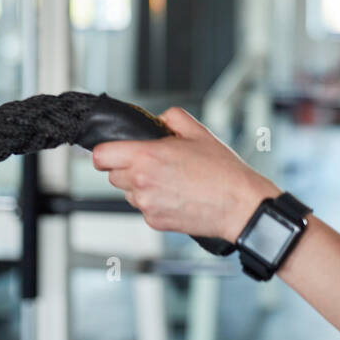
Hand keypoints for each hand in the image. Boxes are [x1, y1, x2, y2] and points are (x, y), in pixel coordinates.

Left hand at [90, 107, 280, 242]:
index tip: (114, 151)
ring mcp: (147, 205)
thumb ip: (172, 118)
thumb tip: (158, 120)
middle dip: (127, 167)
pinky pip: (144, 208)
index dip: (105, 152)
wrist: (239, 205)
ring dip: (140, 186)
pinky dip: (155, 201)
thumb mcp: (199, 132)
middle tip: (153, 163)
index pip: (101, 156)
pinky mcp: (155, 222)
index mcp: (147, 157)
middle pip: (112, 175)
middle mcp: (141, 182)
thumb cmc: (223, 172)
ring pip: (128, 192)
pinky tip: (177, 195)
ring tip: (170, 180)